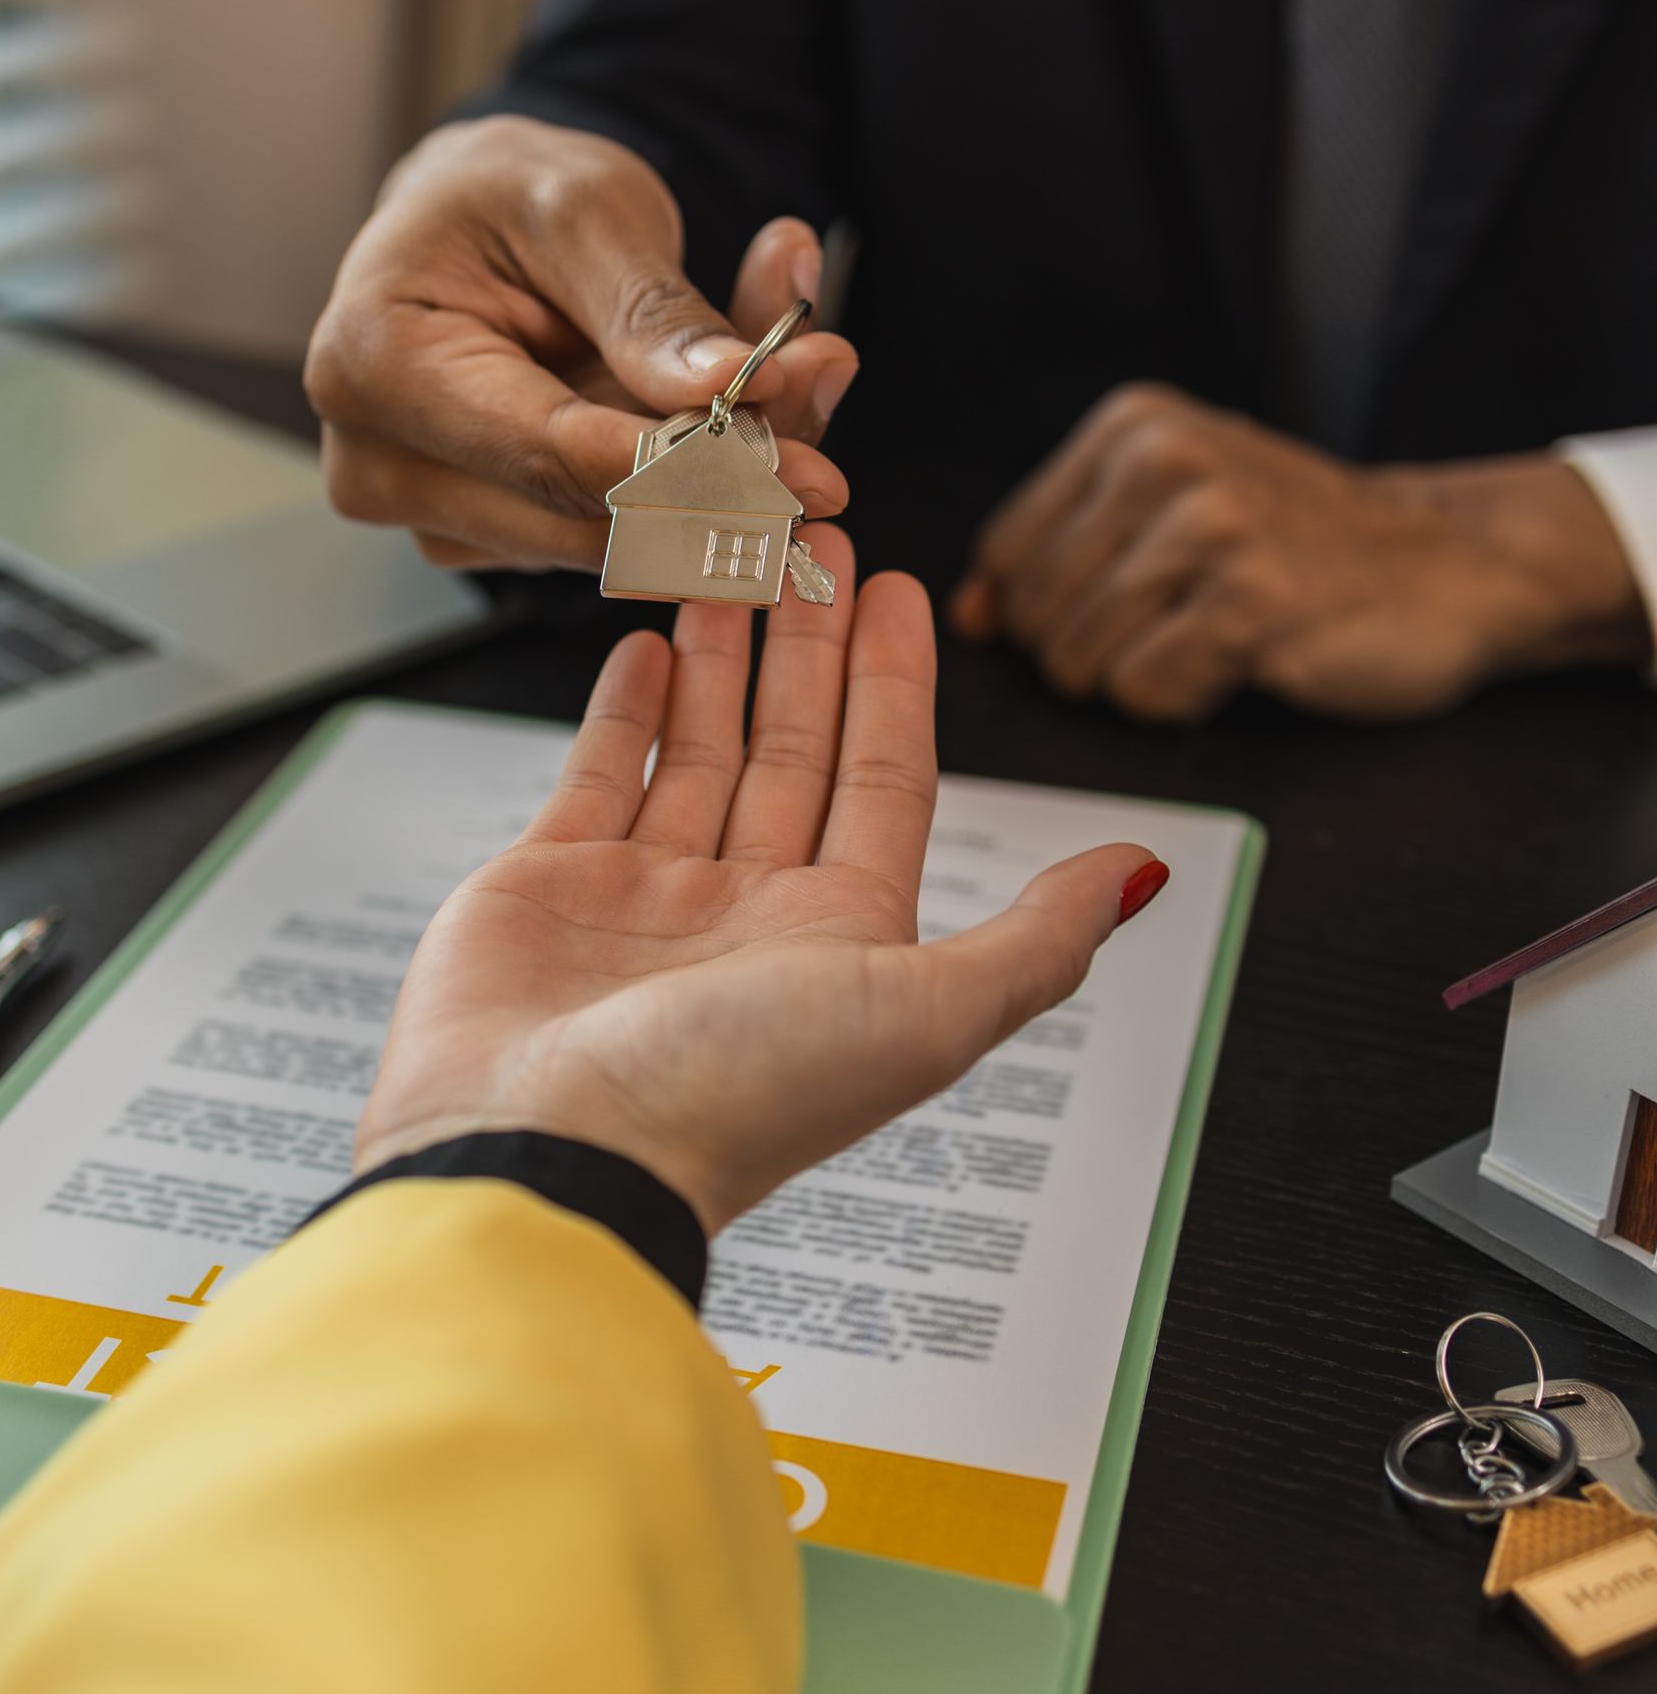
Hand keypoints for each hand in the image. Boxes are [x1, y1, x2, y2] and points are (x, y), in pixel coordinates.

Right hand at [304, 114, 857, 570]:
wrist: (471, 219)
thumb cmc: (505, 196)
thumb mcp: (584, 208)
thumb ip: (649, 306)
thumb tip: (728, 390)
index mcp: (372, 366)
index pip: (546, 455)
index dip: (687, 471)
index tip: (807, 471)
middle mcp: (381, 464)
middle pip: (582, 518)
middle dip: (725, 480)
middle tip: (830, 423)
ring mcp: (435, 515)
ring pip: (616, 537)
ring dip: (724, 476)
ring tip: (801, 372)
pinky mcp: (492, 536)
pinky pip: (620, 531)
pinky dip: (699, 477)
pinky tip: (754, 405)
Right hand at [356, 530, 1161, 1234]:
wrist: (552, 1154)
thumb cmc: (734, 1096)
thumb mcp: (926, 1012)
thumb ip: (1037, 938)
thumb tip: (1143, 873)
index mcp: (844, 940)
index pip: (887, 779)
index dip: (896, 683)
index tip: (898, 588)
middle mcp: (750, 916)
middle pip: (798, 749)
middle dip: (811, 644)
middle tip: (815, 539)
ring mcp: (648, 898)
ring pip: (701, 749)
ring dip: (721, 656)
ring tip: (733, 564)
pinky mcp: (550, 884)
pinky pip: (599, 775)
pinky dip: (625, 709)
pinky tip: (643, 646)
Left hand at [951, 384, 1649, 721]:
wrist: (1447, 563)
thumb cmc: (1300, 546)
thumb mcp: (1173, 510)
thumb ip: (1064, 549)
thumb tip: (968, 612)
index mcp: (1132, 427)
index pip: (1008, 552)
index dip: (1040, 612)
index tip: (1119, 611)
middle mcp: (1163, 460)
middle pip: (1037, 614)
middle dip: (1091, 652)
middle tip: (1179, 629)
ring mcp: (1210, 527)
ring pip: (1082, 660)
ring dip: (1142, 677)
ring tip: (1214, 638)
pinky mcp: (1250, 601)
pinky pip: (1143, 690)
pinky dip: (1182, 700)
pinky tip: (1241, 661)